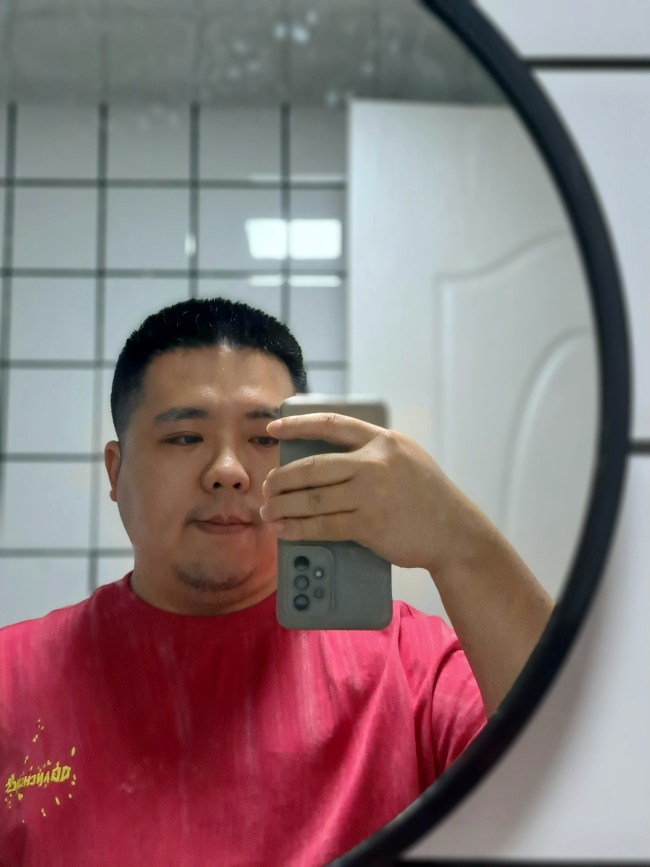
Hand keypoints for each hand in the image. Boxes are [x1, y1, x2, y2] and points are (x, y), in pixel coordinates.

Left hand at [260, 412, 461, 573]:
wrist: (454, 532)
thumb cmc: (427, 496)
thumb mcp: (405, 458)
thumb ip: (372, 453)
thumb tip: (324, 461)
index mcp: (382, 440)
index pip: (331, 424)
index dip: (298, 424)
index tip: (274, 428)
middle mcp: (374, 462)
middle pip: (312, 466)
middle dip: (281, 477)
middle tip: (266, 487)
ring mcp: (371, 494)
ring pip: (312, 498)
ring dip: (283, 506)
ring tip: (268, 511)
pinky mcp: (369, 525)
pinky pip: (323, 525)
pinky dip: (297, 528)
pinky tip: (284, 530)